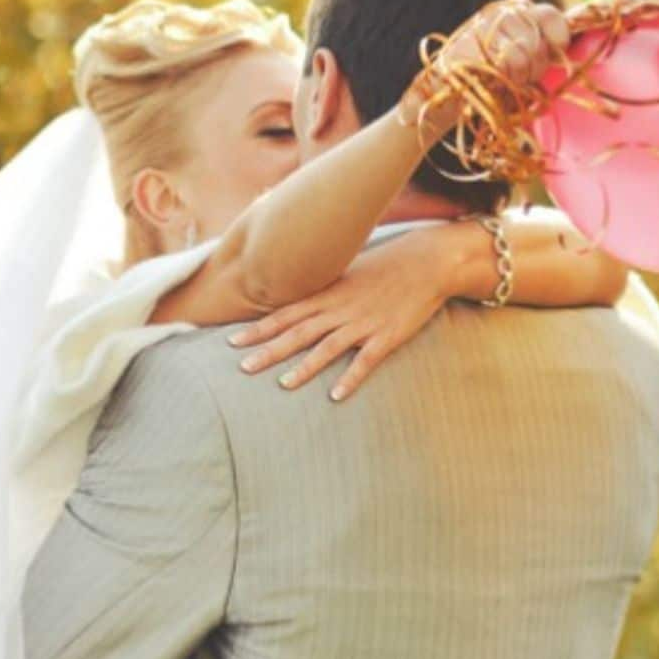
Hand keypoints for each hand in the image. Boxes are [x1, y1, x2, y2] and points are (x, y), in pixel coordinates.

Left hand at [226, 227, 464, 400]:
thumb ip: (324, 290)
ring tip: (283, 384)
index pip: (286, 313)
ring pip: (327, 347)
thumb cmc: (387, 266)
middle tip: (242, 368)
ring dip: (304, 367)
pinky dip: (350, 378)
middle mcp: (340, 308)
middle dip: (269, 350)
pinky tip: (336, 396)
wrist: (426, 262)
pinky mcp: (387, 335)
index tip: (232, 341)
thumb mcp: (348, 273)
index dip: (259, 328)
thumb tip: (301, 303)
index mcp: (329, 293)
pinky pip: (365, 360)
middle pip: (298, 332)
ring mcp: (363, 323)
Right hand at [403, 0, 568, 127]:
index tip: (554, 54)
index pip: (551, 16)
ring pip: (522, 55)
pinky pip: (504, 65)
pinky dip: (504, 79)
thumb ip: (545, 46)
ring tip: (505, 79)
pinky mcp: (469, 46)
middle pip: (537, 42)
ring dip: (519, 77)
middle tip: (520, 75)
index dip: (558, 40)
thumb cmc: (495, 76)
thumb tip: (568, 47)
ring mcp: (483, 27)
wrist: (452, 90)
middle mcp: (502, 13)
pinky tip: (493, 80)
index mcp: (519, 10)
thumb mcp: (525, 56)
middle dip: (535, 67)